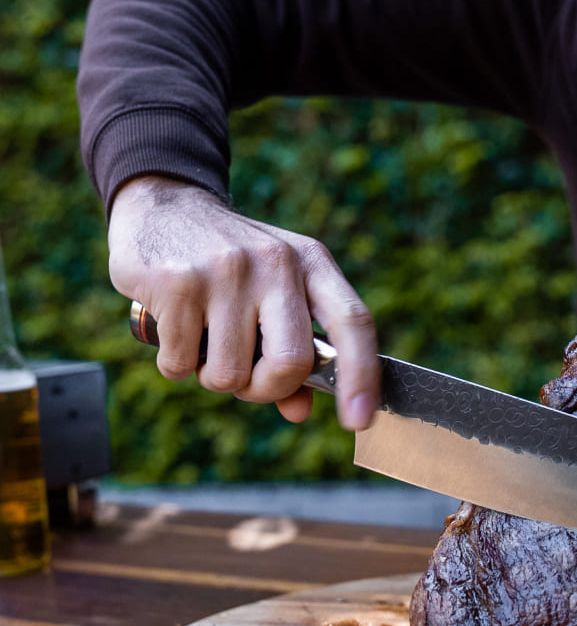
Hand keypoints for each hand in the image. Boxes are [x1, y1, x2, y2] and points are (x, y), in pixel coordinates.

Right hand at [108, 176, 379, 428]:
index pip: (354, 323)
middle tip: (246, 380)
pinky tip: (174, 330)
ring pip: (230, 374)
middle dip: (265, 389)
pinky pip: (181, 363)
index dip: (362, 377)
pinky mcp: (176, 281)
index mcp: (312, 263)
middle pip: (291, 362)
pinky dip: (176, 364)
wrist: (164, 203)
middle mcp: (276, 262)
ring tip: (205, 341)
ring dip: (214, 377)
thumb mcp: (275, 294)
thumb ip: (294, 354)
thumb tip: (299, 410)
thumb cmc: (232, 266)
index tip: (358, 422)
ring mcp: (226, 270)